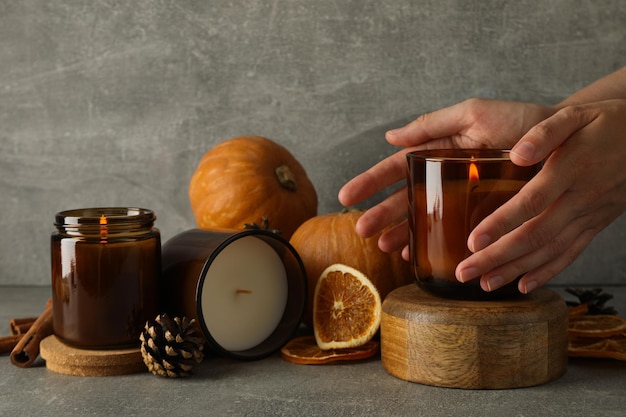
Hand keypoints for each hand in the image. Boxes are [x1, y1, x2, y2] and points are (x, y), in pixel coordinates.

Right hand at [338, 98, 553, 254]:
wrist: (564, 141)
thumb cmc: (521, 121)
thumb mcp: (473, 113)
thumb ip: (432, 123)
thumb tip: (389, 135)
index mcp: (439, 150)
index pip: (396, 167)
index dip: (370, 181)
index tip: (346, 196)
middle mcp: (447, 176)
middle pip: (406, 198)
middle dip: (382, 214)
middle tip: (361, 231)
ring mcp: (464, 198)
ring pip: (425, 218)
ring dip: (403, 233)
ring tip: (386, 248)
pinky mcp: (485, 215)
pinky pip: (455, 232)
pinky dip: (436, 245)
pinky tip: (421, 255)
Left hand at [457, 99, 625, 292]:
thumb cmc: (605, 123)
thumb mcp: (575, 116)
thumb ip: (545, 133)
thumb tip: (517, 154)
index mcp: (571, 169)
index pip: (532, 202)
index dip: (502, 223)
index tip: (473, 241)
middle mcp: (580, 198)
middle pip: (535, 235)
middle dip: (497, 257)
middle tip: (465, 273)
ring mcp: (590, 215)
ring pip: (550, 249)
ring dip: (516, 269)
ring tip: (485, 284)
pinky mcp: (595, 224)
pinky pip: (571, 253)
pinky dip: (548, 272)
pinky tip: (525, 285)